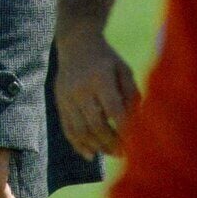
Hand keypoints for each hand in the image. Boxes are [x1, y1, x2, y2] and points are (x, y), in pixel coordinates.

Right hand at [54, 32, 139, 158]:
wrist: (76, 43)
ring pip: (80, 130)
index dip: (125, 130)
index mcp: (100, 78)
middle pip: (95, 124)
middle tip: (124, 154)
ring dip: (97, 147)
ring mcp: (67, 96)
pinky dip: (78, 144)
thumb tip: (137, 124)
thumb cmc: (107, 60)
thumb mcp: (124, 70)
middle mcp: (80, 88)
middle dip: (111, 143)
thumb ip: (132, 95)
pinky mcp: (59, 101)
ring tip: (111, 153)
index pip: (113, 110)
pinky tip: (90, 155)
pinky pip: (67, 128)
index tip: (136, 144)